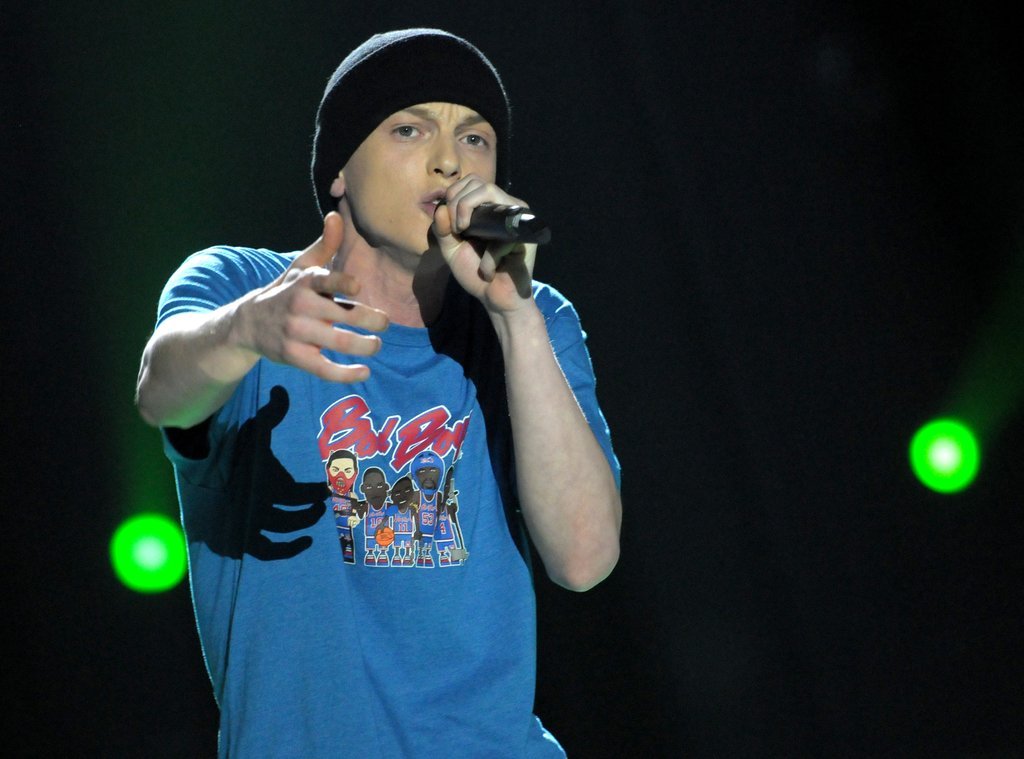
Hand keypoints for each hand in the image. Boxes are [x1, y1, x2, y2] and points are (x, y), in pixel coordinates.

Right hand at [237, 212, 388, 381]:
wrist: (248, 323)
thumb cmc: (285, 290)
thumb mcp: (300, 266)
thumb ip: (324, 245)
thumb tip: (336, 215)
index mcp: (305, 283)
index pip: (324, 281)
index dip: (341, 284)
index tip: (359, 288)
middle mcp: (300, 307)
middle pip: (342, 315)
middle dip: (370, 321)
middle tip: (385, 323)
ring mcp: (297, 334)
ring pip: (338, 343)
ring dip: (365, 347)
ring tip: (377, 345)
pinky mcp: (295, 356)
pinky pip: (324, 369)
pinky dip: (346, 375)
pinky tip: (364, 373)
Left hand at [431, 175, 537, 312]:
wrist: (496, 299)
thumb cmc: (476, 273)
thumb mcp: (452, 250)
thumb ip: (442, 230)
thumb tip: (441, 208)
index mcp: (487, 209)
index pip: (471, 182)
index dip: (454, 195)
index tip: (450, 225)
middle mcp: (504, 208)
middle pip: (479, 182)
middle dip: (459, 202)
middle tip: (458, 230)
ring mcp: (517, 219)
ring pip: (491, 192)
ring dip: (468, 211)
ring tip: (466, 237)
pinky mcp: (525, 236)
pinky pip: (500, 235)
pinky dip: (488, 258)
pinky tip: (487, 271)